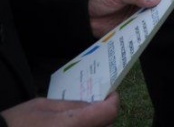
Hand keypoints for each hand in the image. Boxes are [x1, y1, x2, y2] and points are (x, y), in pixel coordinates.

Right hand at [0, 93, 118, 126]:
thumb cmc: (17, 123)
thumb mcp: (43, 105)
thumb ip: (71, 105)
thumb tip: (92, 104)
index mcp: (72, 125)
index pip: (109, 113)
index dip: (112, 101)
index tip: (110, 94)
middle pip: (106, 126)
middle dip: (103, 116)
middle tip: (95, 107)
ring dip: (94, 126)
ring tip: (82, 119)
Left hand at [88, 0, 164, 36]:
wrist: (83, 13)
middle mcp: (146, 0)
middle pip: (162, 4)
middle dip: (166, 9)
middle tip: (169, 15)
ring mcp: (141, 14)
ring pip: (154, 18)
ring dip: (156, 22)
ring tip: (159, 26)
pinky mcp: (134, 27)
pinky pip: (143, 30)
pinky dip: (146, 32)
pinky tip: (148, 35)